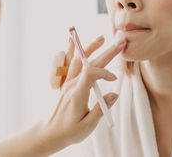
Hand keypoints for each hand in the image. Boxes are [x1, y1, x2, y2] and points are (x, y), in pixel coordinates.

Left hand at [42, 36, 124, 152]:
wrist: (51, 132)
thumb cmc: (70, 131)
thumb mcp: (88, 126)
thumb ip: (101, 109)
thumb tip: (114, 94)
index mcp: (77, 95)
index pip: (90, 73)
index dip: (104, 72)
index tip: (114, 80)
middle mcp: (71, 85)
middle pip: (88, 63)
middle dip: (106, 53)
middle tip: (120, 43)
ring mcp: (67, 82)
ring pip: (77, 60)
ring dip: (89, 48)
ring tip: (101, 39)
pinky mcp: (66, 83)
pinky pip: (67, 63)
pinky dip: (71, 51)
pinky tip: (73, 41)